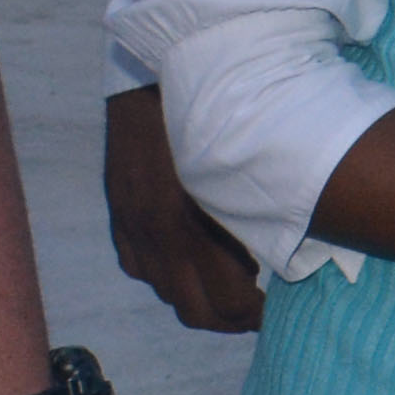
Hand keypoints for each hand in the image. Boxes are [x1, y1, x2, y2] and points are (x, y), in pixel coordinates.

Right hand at [98, 87, 261, 335]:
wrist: (151, 77)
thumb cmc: (214, 114)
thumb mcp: (243, 169)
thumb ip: (254, 217)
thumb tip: (275, 254)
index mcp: (192, 228)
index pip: (226, 302)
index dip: (252, 315)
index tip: (272, 310)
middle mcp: (157, 236)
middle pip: (193, 310)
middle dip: (227, 317)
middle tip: (253, 308)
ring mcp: (132, 228)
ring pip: (164, 290)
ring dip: (195, 294)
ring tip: (226, 278)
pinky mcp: (118, 214)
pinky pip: (138, 265)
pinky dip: (163, 271)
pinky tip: (185, 256)